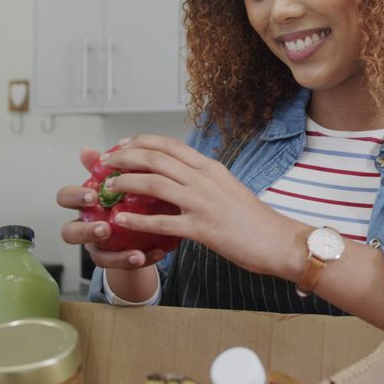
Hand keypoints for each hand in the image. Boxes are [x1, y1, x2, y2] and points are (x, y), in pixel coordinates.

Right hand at [57, 146, 167, 269]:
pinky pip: (123, 265)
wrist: (133, 225)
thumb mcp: (116, 182)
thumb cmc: (120, 199)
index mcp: (83, 205)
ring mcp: (98, 247)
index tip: (93, 194)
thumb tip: (86, 150)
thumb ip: (103, 168)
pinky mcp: (115, 261)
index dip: (75, 197)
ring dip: (115, 256)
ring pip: (96, 256)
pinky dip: (139, 260)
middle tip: (104, 228)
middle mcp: (85, 227)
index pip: (65, 199)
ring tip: (136, 253)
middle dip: (85, 231)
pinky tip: (156, 252)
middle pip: (69, 233)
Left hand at [98, 135, 306, 276]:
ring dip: (126, 183)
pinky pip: (163, 222)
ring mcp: (203, 202)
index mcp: (210, 167)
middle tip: (104, 162)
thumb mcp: (227, 189)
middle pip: (156, 158)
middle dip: (124, 157)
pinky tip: (121, 221)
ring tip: (107, 187)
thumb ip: (203, 181)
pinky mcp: (203, 228)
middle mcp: (204, 179)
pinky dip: (138, 220)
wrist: (279, 241)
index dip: (140, 142)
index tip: (120, 146)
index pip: (169, 145)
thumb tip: (179, 179)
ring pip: (155, 183)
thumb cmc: (254, 219)